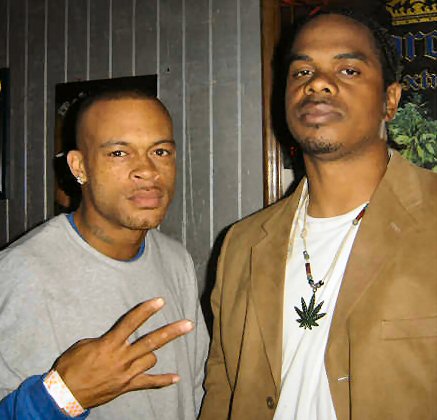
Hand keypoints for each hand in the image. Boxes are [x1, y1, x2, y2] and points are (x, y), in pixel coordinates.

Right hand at [52, 298, 193, 408]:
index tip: (161, 301)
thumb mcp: (84, 345)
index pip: (132, 322)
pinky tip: (177, 378)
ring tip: (142, 353)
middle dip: (171, 332)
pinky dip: (163, 381)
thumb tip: (117, 337)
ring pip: (151, 359)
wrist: (64, 394)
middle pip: (151, 341)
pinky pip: (149, 383)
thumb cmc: (71, 366)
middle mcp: (122, 357)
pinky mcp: (127, 386)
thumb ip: (106, 339)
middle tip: (188, 324)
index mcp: (110, 344)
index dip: (147, 310)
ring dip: (150, 354)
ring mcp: (126, 373)